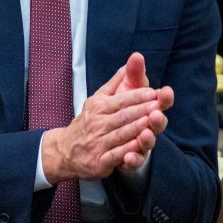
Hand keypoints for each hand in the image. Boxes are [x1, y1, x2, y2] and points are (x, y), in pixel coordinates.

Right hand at [41, 53, 172, 180]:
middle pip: (123, 116)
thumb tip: (132, 61)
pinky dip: (126, 151)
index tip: (154, 92)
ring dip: (136, 128)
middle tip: (158, 106)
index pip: (121, 100)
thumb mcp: (98, 99)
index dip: (138, 96)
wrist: (64, 150)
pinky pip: (114, 156)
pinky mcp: (99, 161)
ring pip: (120, 134)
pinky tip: (137, 147)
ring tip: (151, 122)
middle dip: (141, 110)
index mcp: (99, 107)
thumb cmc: (88, 122)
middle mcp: (98, 124)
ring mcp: (98, 143)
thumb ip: (116, 83)